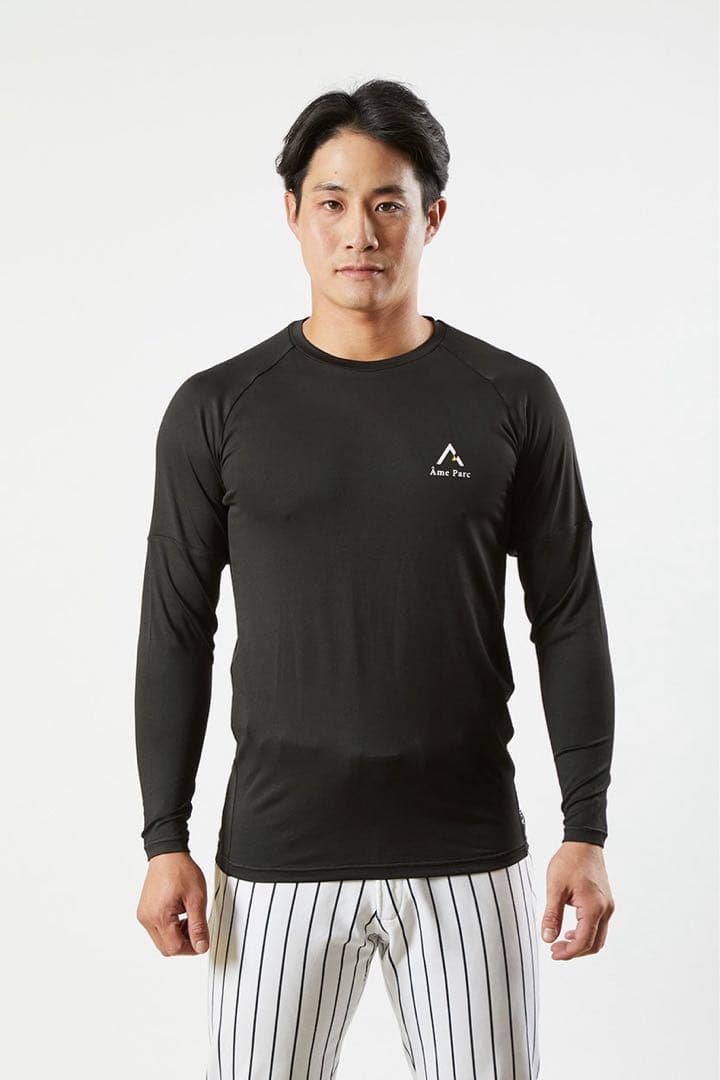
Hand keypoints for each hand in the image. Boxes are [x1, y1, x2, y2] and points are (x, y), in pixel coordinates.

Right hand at [136, 852, 208, 956]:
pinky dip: (169, 929)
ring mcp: (143, 915)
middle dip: (184, 943)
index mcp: (159, 916)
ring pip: (161, 941)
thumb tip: (201, 947)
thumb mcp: (196, 898)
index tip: (202, 939)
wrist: (168, 854)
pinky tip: (179, 915)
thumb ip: (198, 926)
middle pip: (166, 948)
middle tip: (196, 928)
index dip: (192, 948)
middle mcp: (147, 918)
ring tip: (188, 918)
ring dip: (176, 937)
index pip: (175, 948)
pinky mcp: (143, 912)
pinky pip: (156, 930)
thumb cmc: (181, 871)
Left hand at [540, 841, 614, 959]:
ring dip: (581, 944)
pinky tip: (571, 930)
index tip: (553, 953)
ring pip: (599, 937)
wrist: (583, 842)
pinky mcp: (606, 902)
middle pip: (594, 944)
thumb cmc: (569, 861)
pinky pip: (599, 926)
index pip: (583, 942)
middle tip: (555, 950)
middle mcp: (605, 910)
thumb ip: (552, 915)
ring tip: (560, 941)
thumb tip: (547, 938)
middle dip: (574, 951)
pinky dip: (586, 933)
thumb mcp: (555, 888)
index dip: (568, 952)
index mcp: (594, 907)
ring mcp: (608, 906)